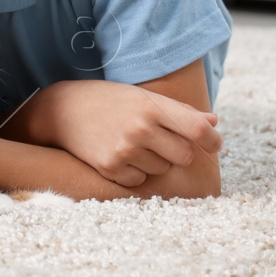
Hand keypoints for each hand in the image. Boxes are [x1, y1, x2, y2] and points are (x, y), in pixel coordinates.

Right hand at [35, 80, 220, 186]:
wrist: (61, 110)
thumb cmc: (109, 100)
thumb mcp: (142, 96)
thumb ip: (179, 111)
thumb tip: (213, 123)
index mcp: (152, 106)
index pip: (198, 129)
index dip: (213, 140)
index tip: (214, 144)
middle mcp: (140, 128)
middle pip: (185, 156)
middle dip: (178, 151)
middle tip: (160, 140)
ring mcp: (124, 149)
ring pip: (162, 169)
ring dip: (154, 160)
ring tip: (131, 142)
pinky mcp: (110, 167)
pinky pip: (140, 180)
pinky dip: (135, 172)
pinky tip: (118, 154)